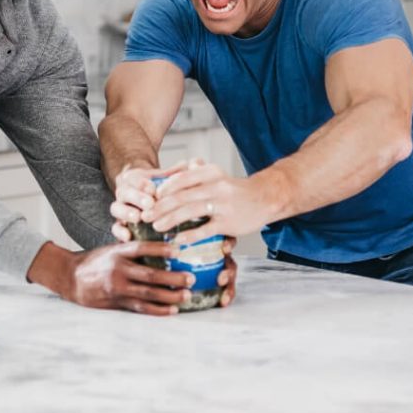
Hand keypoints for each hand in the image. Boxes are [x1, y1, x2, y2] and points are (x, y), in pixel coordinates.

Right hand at [28, 240, 195, 316]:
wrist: (70, 278)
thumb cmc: (96, 261)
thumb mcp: (111, 249)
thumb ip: (131, 249)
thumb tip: (161, 246)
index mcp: (117, 252)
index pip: (142, 248)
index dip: (161, 248)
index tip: (179, 249)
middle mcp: (118, 269)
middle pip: (150, 274)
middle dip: (173, 277)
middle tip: (191, 278)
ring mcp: (117, 288)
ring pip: (148, 293)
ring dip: (170, 295)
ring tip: (186, 295)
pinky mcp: (116, 303)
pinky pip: (140, 308)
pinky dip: (158, 310)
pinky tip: (172, 310)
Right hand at [110, 159, 195, 242]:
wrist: (147, 200)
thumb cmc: (160, 188)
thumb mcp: (167, 177)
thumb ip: (179, 172)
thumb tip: (195, 164)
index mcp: (133, 178)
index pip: (135, 179)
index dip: (143, 184)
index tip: (153, 189)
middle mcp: (124, 193)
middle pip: (125, 193)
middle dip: (137, 198)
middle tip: (150, 204)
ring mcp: (121, 208)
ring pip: (116, 209)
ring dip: (126, 213)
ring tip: (138, 218)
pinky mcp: (120, 225)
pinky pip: (115, 228)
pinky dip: (119, 233)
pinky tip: (128, 237)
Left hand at [146, 162, 270, 243]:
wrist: (265, 197)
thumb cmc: (236, 189)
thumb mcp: (217, 175)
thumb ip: (195, 174)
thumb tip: (170, 177)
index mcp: (210, 173)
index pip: (180, 179)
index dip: (163, 190)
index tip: (150, 198)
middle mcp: (215, 186)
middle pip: (181, 196)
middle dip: (160, 207)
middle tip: (146, 215)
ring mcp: (222, 204)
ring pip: (189, 211)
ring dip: (169, 219)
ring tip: (156, 226)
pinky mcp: (228, 222)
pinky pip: (205, 229)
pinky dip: (190, 235)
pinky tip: (177, 239)